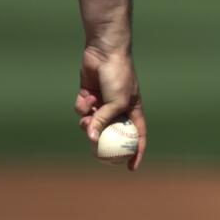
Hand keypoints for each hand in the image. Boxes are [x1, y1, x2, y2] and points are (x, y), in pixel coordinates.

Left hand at [74, 46, 147, 170]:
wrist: (104, 52)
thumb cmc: (118, 75)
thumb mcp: (117, 101)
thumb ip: (105, 120)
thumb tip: (91, 139)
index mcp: (133, 108)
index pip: (138, 134)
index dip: (136, 152)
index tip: (130, 167)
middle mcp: (118, 107)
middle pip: (110, 132)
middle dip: (102, 141)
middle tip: (94, 151)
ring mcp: (102, 102)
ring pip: (92, 122)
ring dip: (88, 122)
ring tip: (87, 116)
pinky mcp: (88, 96)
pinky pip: (83, 109)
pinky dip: (82, 106)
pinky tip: (86, 96)